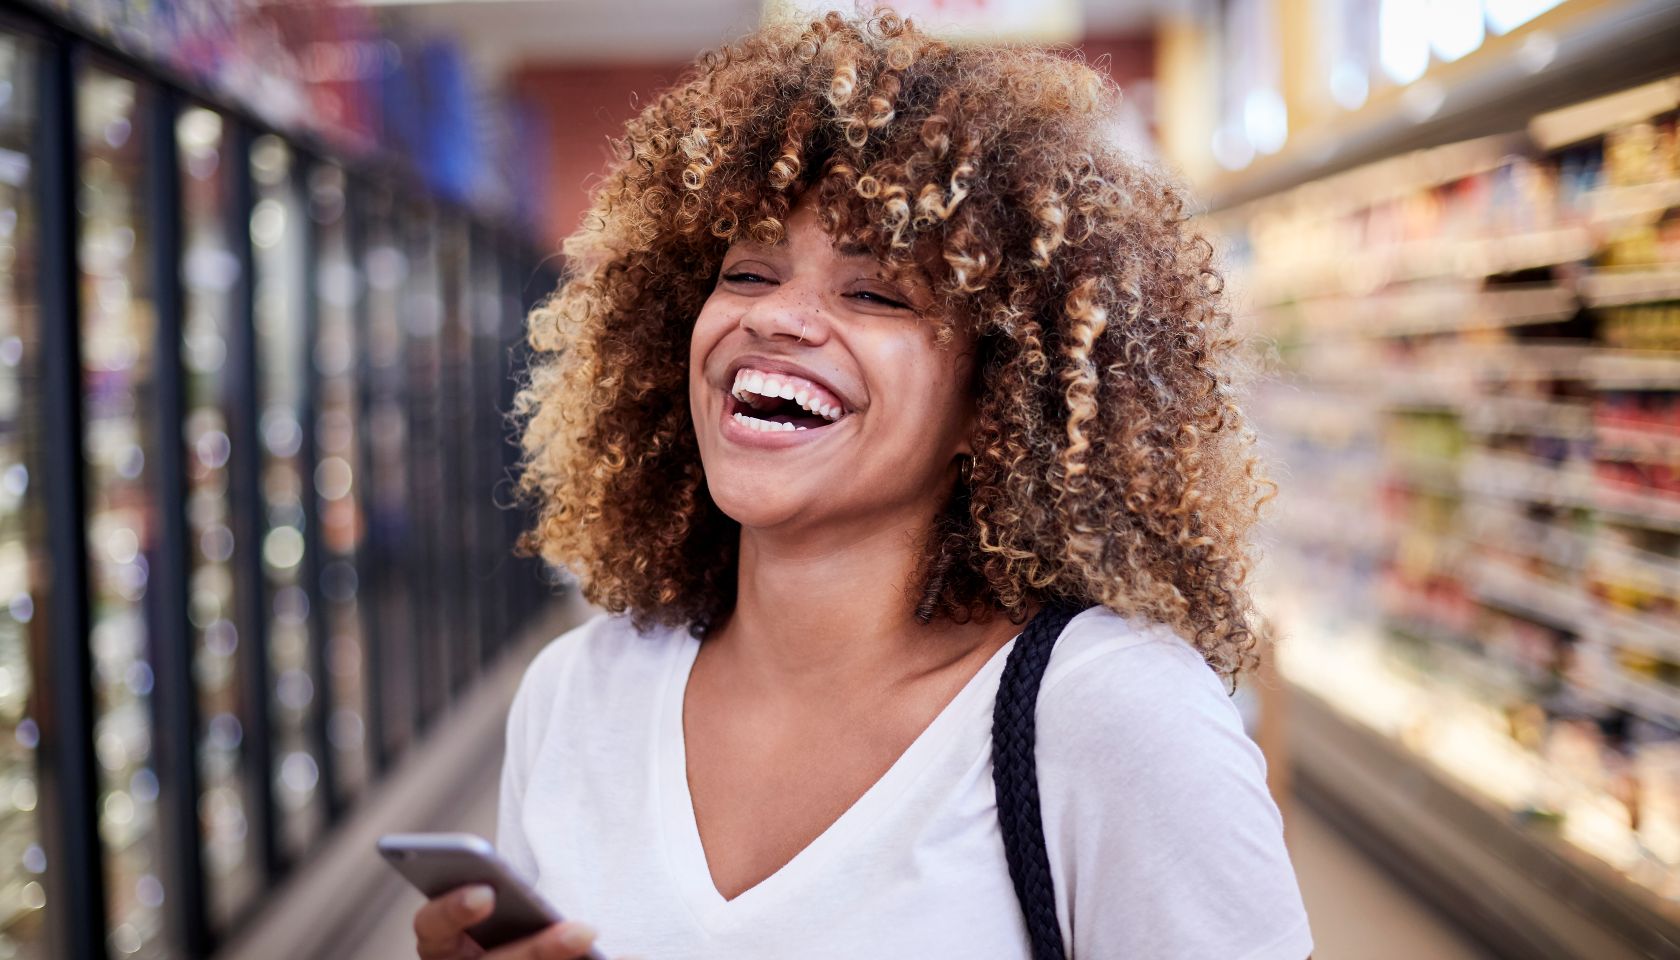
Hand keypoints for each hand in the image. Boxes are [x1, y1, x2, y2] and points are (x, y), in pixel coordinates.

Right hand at [413, 884, 616, 959]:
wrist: (531, 948)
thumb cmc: (513, 919)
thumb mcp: (503, 902)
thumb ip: (503, 889)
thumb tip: (518, 873)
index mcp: (443, 945)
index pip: (432, 927)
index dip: (453, 910)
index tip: (486, 893)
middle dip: (540, 951)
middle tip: (584, 931)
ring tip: (602, 942)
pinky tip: (629, 957)